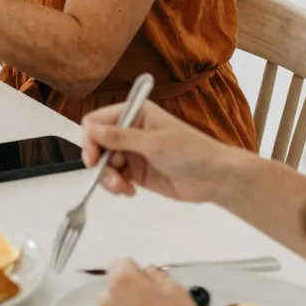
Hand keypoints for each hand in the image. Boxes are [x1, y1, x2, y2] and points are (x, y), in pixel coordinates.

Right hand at [80, 99, 250, 204]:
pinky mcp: (138, 172)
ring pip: (105, 164)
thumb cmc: (191, 152)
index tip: (92, 159)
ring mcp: (134, 152)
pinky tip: (130, 192)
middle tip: (112, 180)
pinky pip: (116, 178)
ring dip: (109, 179)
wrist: (215, 177)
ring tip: (124, 189)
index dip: (90, 139)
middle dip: (100, 164)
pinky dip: (117, 186)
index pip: (97, 121)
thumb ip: (120, 137)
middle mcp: (131, 131)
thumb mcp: (153, 143)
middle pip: (98, 145)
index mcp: (135, 113)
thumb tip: (91, 129)